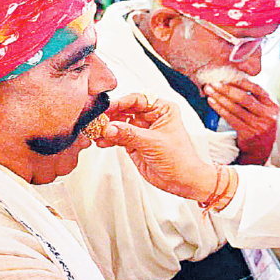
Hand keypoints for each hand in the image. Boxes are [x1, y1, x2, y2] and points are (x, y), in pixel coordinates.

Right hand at [95, 93, 217, 201]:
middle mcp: (151, 118)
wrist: (182, 180)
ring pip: (119, 124)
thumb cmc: (180, 159)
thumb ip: (129, 134)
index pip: (138, 99)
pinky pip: (118, 137)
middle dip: (111, 116)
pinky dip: (108, 139)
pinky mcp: (134, 143)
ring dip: (107, 128)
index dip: (122, 102)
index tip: (107, 107)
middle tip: (98, 121)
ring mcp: (142, 131)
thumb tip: (109, 127)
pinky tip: (101, 141)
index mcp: (163, 110)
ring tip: (97, 133)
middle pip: (125, 110)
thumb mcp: (153, 143)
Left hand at [204, 78, 278, 164]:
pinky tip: (212, 102)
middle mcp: (268, 116)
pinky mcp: (248, 134)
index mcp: (273, 107)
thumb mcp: (264, 113)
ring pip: (236, 108)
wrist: (260, 152)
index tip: (226, 76)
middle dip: (226, 89)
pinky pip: (231, 118)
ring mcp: (259, 126)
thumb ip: (256, 99)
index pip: (257, 89)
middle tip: (213, 83)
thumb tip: (235, 81)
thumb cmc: (258, 127)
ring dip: (220, 98)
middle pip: (245, 98)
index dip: (241, 82)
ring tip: (209, 91)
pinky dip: (220, 109)